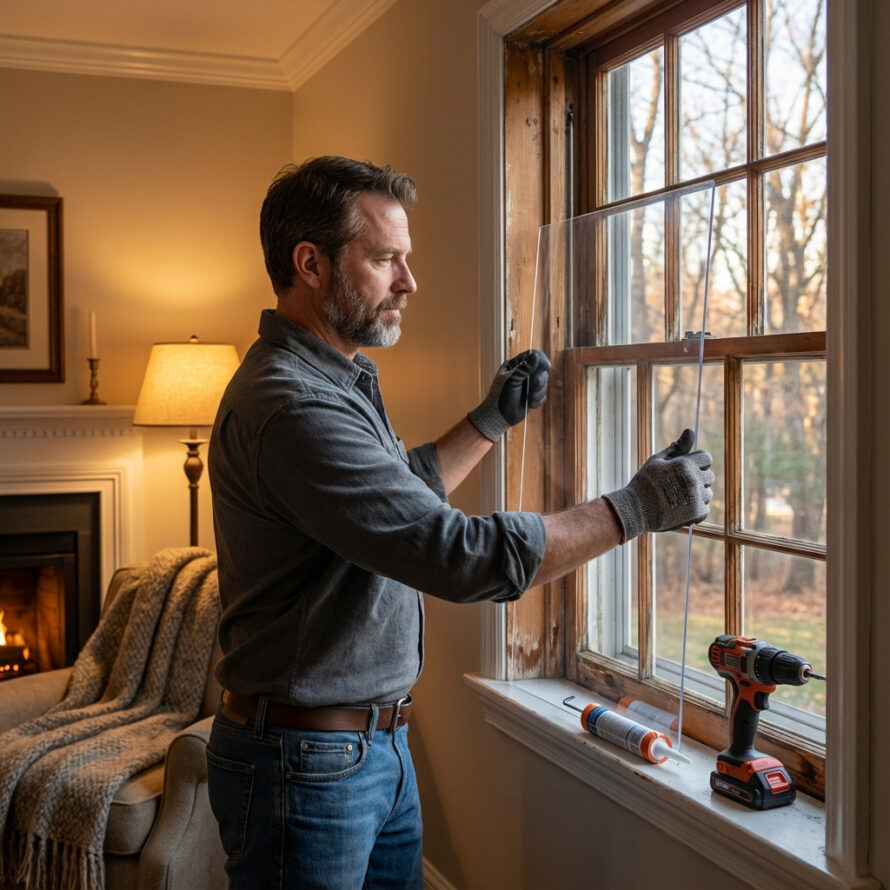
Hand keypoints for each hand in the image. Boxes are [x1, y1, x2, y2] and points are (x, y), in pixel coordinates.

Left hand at [467, 349, 550, 441]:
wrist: (498, 417)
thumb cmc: (500, 397)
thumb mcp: (512, 380)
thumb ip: (524, 368)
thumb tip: (536, 356)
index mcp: (514, 365)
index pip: (532, 355)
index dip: (541, 360)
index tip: (546, 367)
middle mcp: (523, 373)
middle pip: (541, 370)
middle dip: (538, 382)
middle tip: (531, 391)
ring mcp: (528, 384)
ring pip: (544, 383)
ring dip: (537, 393)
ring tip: (528, 400)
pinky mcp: (532, 395)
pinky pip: (543, 395)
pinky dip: (537, 401)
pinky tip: (529, 404)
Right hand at [603, 429, 713, 543]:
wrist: (636, 510)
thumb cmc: (644, 483)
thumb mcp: (657, 460)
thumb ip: (677, 447)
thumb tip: (690, 430)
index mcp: (684, 464)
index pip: (706, 458)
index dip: (697, 462)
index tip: (685, 470)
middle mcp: (693, 479)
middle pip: (709, 476)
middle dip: (697, 478)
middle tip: (678, 485)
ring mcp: (696, 497)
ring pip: (708, 492)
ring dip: (697, 494)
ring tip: (678, 498)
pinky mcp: (697, 513)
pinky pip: (705, 507)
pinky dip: (695, 509)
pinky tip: (680, 508)